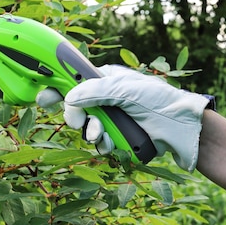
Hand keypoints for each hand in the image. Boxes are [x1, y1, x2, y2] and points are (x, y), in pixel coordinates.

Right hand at [36, 65, 209, 171]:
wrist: (181, 128)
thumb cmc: (158, 99)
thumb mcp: (125, 89)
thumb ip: (94, 91)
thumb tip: (69, 97)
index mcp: (104, 79)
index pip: (73, 79)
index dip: (56, 86)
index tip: (44, 96)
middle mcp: (104, 98)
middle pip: (74, 108)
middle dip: (75, 116)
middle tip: (80, 121)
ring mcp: (109, 118)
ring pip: (85, 128)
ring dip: (91, 132)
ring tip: (103, 134)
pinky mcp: (116, 137)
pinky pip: (98, 143)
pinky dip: (103, 145)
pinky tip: (113, 143)